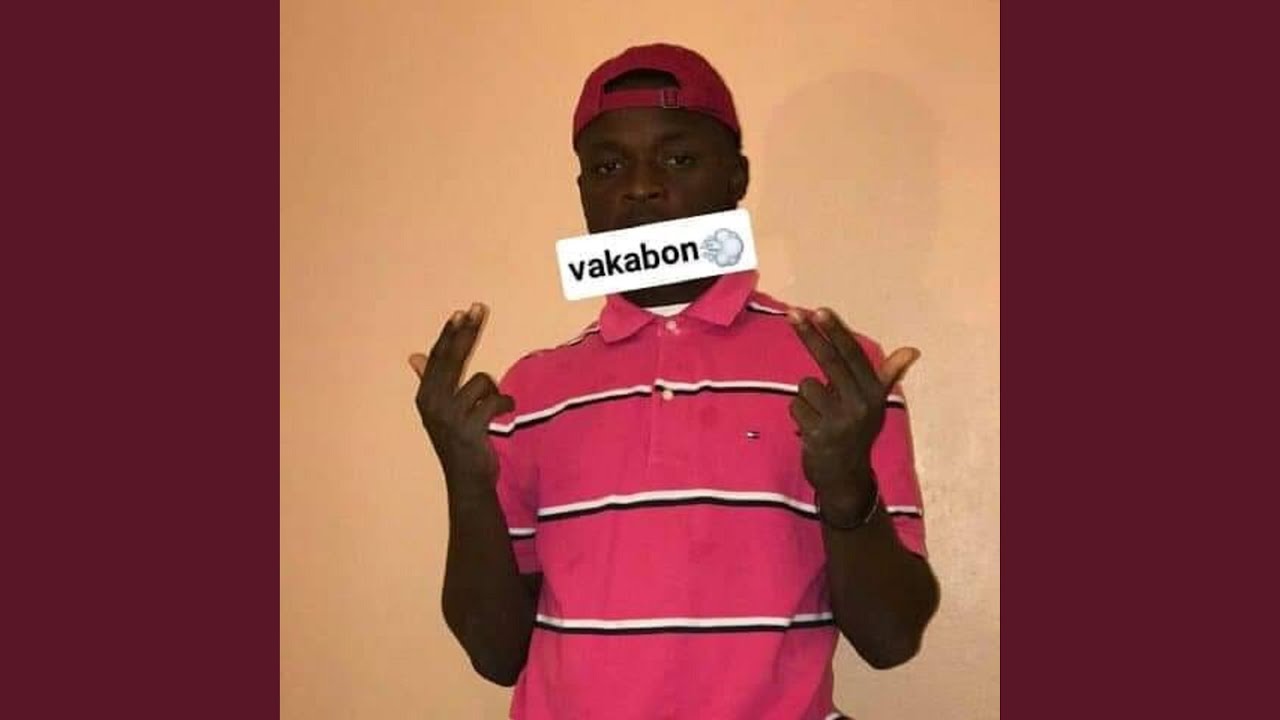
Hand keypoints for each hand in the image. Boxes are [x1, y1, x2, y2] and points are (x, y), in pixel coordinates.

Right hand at [409, 303, 513, 484]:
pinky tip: (503, 413)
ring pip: (482, 380)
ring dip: (494, 391)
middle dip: (467, 332)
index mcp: (426, 396)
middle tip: (479, 308)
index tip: (462, 312)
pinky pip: (496, 400)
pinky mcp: (469, 428)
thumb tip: (414, 356)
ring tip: (491, 408)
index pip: (438, 357)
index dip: (450, 333)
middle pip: (453, 358)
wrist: (467, 480)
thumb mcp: (440, 411)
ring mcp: (450, 416)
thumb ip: (430, 381)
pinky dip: (505, 404)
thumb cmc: (458, 442)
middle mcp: (433, 404)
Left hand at [787, 307, 919, 519]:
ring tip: (820, 415)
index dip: (836, 332)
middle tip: (792, 314)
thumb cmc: (857, 432)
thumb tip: (912, 350)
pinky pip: (796, 406)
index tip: (820, 311)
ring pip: (806, 386)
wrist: (846, 477)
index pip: (853, 355)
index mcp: (874, 394)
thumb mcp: (875, 404)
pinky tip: (811, 428)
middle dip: (810, 335)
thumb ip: (887, 375)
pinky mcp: (818, 434)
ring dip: (807, 398)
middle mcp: (860, 405)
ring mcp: (839, 420)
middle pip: (829, 361)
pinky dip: (799, 414)